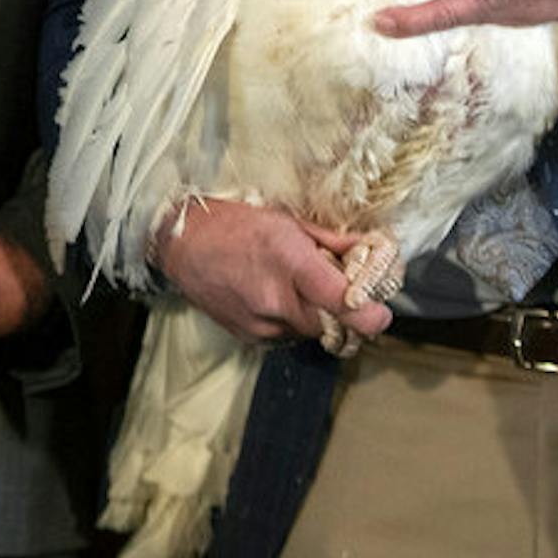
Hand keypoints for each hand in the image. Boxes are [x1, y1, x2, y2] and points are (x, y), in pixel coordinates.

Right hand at [154, 199, 391, 343]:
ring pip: (310, 332)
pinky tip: (268, 296)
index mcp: (291, 263)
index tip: (379, 308)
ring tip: (292, 287)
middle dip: (343, 313)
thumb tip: (374, 250)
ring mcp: (261, 323)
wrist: (179, 243)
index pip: (348, 306)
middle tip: (334, 291)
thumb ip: (333, 242)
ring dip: (313, 316)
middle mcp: (277, 300)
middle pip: (335, 326)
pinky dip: (287, 320)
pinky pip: (286, 335)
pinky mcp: (249, 336)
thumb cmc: (232, 223)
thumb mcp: (286, 221)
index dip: (373, 314)